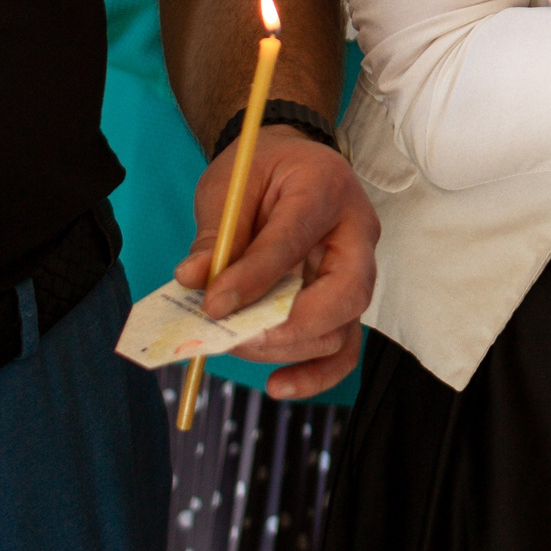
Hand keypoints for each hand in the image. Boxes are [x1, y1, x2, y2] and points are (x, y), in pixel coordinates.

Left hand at [176, 127, 379, 399]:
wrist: (291, 165)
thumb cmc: (262, 169)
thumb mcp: (230, 186)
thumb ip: (216, 235)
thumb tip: (192, 280)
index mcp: (326, 189)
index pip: (294, 240)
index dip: (253, 278)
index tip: (213, 305)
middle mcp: (357, 234)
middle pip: (343, 295)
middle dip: (286, 327)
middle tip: (233, 334)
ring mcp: (358, 271)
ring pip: (341, 329)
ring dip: (286, 350)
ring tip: (234, 344)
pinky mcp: (346, 302)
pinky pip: (344, 348)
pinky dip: (315, 374)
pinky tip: (279, 385)